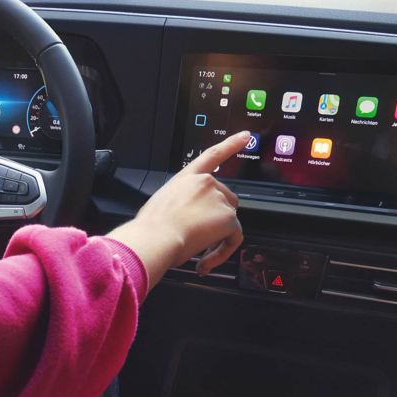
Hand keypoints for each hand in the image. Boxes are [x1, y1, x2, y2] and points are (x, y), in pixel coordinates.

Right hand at [107, 131, 248, 287]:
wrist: (155, 236)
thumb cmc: (151, 227)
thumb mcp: (162, 205)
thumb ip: (179, 204)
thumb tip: (185, 219)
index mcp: (187, 178)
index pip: (213, 155)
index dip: (231, 144)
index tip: (245, 136)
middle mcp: (206, 183)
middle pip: (226, 200)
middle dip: (217, 219)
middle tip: (198, 238)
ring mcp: (218, 198)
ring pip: (229, 221)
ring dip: (218, 237)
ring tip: (197, 252)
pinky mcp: (228, 217)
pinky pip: (233, 238)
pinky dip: (223, 252)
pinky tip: (207, 260)